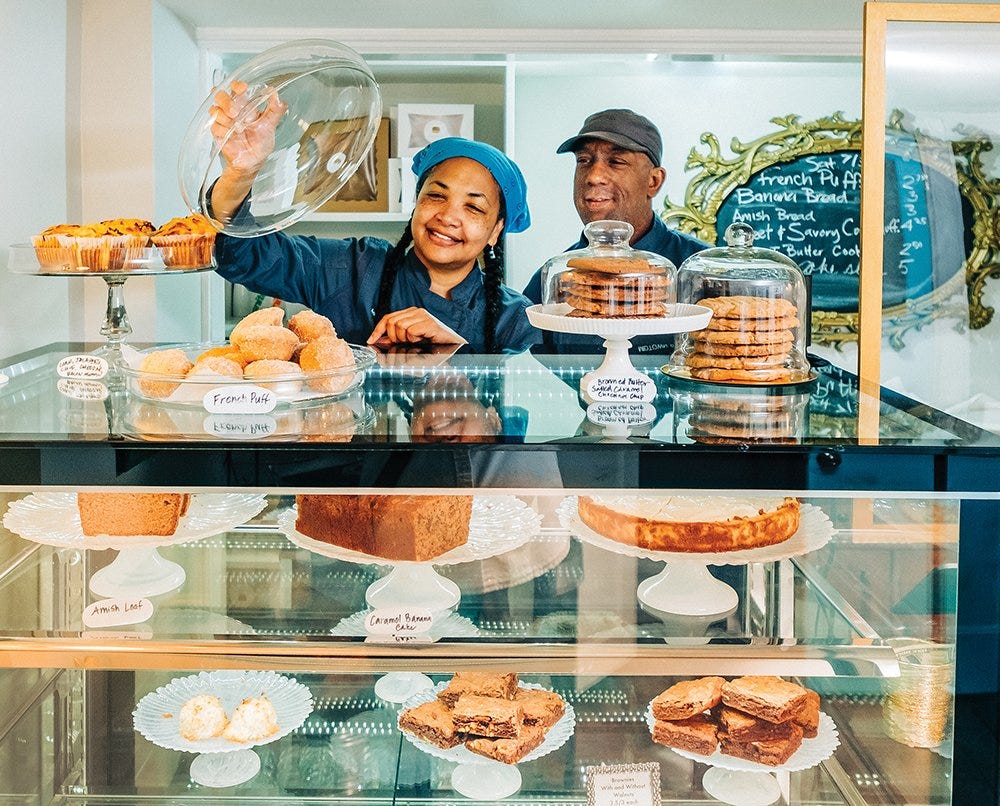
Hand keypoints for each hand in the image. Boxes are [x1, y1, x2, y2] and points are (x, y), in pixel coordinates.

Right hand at [208, 80, 286, 221]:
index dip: (236, 85)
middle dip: (226, 101)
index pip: (236, 88)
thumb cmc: (261, 143)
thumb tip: (277, 96)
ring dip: (225, 118)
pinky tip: (232, 136)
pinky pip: (215, 126)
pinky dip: (224, 131)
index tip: (242, 89)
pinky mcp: (217, 132)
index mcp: (245, 105)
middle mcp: (232, 110)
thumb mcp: (270, 126)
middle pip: (220, 94)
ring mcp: (223, 120)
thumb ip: (275, 110)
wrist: (252, 162)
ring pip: (215, 109)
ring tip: (238, 128)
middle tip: (235, 112)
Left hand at [367, 307, 467, 346]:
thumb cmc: (433, 344)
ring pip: (400, 326)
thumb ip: (396, 337)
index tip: (370, 340)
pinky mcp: (429, 323)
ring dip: (405, 339)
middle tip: (404, 343)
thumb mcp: (410, 340)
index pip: (388, 317)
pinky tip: (422, 340)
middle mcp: (416, 311)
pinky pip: (411, 331)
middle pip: (391, 322)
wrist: (453, 347)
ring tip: (415, 341)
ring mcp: (423, 316)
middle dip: (393, 337)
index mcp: (411, 313)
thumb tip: (380, 339)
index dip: (377, 330)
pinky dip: (414, 339)